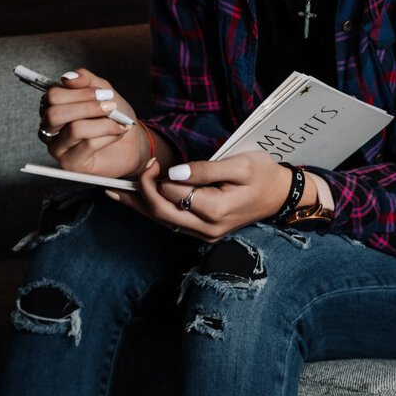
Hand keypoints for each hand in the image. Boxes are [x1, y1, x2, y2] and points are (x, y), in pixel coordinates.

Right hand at [39, 67, 146, 178]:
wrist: (133, 142)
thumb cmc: (115, 116)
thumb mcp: (103, 91)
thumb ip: (85, 80)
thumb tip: (67, 77)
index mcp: (53, 108)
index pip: (52, 96)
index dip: (79, 92)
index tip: (104, 93)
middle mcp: (49, 129)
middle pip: (55, 114)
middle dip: (88, 107)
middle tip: (111, 107)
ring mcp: (58, 148)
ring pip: (74, 129)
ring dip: (104, 123)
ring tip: (119, 122)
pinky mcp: (71, 164)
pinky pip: (88, 144)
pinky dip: (109, 135)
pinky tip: (118, 133)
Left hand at [108, 152, 293, 240]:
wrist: (281, 195)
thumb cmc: (264, 174)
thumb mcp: (240, 164)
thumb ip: (206, 169)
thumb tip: (174, 173)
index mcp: (216, 210)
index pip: (173, 194)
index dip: (159, 177)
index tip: (155, 161)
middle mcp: (207, 228)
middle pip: (161, 213)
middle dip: (141, 192)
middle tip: (130, 174)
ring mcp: (204, 234)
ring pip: (163, 221)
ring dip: (139, 206)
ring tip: (114, 193)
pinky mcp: (203, 232)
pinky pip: (172, 222)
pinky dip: (151, 211)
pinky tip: (136, 202)